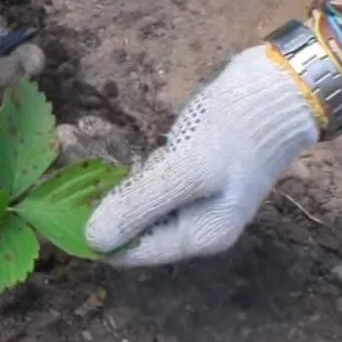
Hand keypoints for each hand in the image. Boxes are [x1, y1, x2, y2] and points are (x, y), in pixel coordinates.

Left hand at [85, 45, 320, 266]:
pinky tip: (131, 160)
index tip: (66, 210)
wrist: (275, 88)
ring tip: (98, 171)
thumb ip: (139, 206)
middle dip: (108, 211)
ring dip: (119, 192)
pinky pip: (153, 185)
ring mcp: (197, 200)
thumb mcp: (183, 171)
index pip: (134, 252)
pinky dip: (137, 175)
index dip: (99, 235)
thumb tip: (93, 241)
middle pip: (137, 231)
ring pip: (142, 206)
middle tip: (79, 183)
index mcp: (200, 236)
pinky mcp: (193, 174)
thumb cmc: (231, 132)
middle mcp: (198, 225)